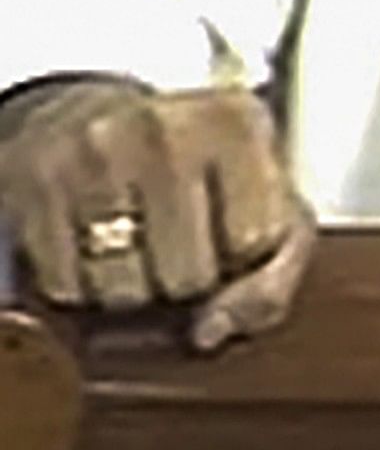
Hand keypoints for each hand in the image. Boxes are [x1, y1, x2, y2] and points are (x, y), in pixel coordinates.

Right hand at [0, 77, 317, 350]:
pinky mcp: (35, 184)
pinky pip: (67, 286)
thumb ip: (274, 273)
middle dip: (187, 278)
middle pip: (189, 276)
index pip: (258, 240)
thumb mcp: (263, 198)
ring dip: (132, 289)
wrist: (92, 118)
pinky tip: (93, 244)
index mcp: (237, 121)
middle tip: (177, 240)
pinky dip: (82, 283)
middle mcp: (165, 128)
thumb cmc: (194, 169)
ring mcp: (94, 154)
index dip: (244, 255)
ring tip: (136, 243)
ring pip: (124, 290)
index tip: (232, 227)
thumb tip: (211, 331)